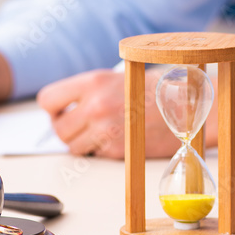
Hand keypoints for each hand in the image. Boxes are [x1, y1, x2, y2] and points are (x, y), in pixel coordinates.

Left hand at [37, 69, 179, 157]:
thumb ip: (88, 93)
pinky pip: (94, 155)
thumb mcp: (116, 79)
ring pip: (73, 147)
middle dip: (69, 129)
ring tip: (103, 131)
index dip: (54, 108)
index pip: (48, 100)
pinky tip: (119, 138)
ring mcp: (105, 131)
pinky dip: (102, 151)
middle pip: (59, 129)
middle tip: (85, 125)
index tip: (63, 110)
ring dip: (83, 143)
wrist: (185, 105)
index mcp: (93, 83)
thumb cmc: (152, 90)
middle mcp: (95, 106)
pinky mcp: (117, 151)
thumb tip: (60, 112)